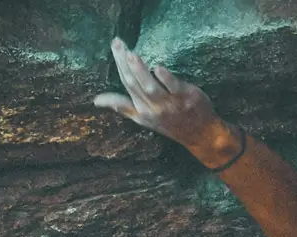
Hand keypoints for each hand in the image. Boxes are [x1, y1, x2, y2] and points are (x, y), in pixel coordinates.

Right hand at [93, 37, 229, 155]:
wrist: (199, 134)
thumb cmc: (171, 124)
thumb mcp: (143, 119)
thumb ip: (122, 106)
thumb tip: (97, 100)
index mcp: (141, 111)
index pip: (127, 84)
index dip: (120, 65)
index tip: (115, 47)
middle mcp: (152, 108)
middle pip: (135, 83)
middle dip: (124, 63)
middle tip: (117, 43)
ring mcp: (169, 104)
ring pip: (150, 87)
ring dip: (140, 71)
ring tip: (131, 54)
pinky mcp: (185, 98)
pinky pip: (173, 88)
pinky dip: (165, 79)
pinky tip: (158, 67)